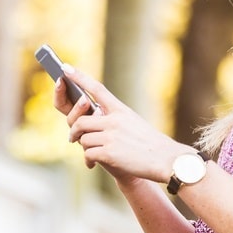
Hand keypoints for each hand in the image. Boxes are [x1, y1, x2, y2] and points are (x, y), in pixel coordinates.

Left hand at [54, 68, 189, 182]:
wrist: (166, 160)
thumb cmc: (150, 144)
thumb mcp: (134, 124)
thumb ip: (113, 121)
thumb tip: (93, 123)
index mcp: (121, 110)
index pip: (97, 89)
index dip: (80, 78)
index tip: (65, 68)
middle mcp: (114, 120)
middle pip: (80, 120)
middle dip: (74, 131)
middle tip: (73, 138)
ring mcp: (111, 136)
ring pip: (83, 139)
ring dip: (84, 148)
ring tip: (92, 155)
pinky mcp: (109, 153)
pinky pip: (88, 154)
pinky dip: (88, 161)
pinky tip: (94, 164)